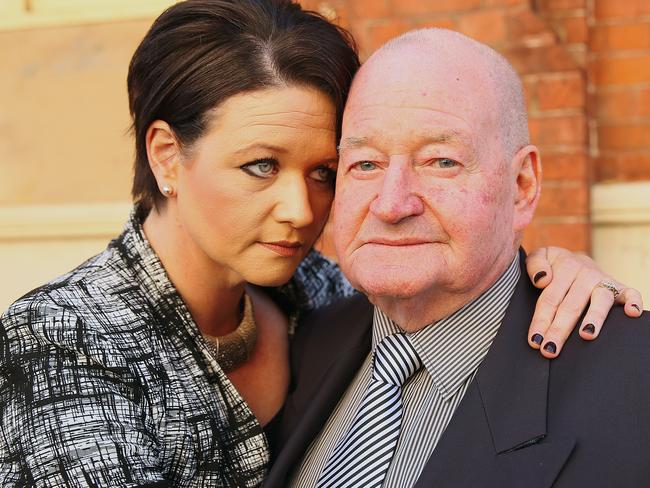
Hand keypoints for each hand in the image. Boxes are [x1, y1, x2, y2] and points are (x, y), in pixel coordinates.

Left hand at [525, 246, 642, 357]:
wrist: (577, 258)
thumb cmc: (554, 265)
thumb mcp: (541, 256)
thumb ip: (535, 264)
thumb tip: (542, 280)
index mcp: (565, 267)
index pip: (550, 299)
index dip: (541, 320)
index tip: (535, 340)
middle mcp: (586, 274)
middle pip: (571, 305)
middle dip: (560, 329)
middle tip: (551, 349)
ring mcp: (604, 281)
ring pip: (600, 301)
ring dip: (593, 319)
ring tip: (586, 335)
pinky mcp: (620, 287)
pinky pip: (631, 294)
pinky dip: (633, 302)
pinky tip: (631, 313)